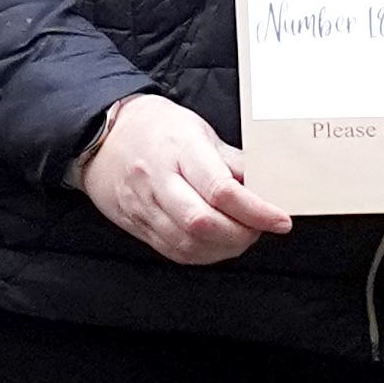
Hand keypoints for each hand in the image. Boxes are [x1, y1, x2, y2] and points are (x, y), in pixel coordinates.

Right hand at [80, 95, 288, 265]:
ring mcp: (143, 206)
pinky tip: (218, 244)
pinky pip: (173, 251)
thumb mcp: (199, 131)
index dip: (256, 211)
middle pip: (202, 223)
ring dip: (224, 248)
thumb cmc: (157, 128)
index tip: (280, 219)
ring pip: (188, 244)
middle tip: (262, 227)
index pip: (220, 190)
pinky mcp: (137, 226)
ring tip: (243, 235)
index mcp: (179, 150)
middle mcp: (157, 181)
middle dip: (241, 234)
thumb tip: (266, 188)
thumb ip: (231, 162)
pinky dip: (203, 254)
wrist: (103, 137)